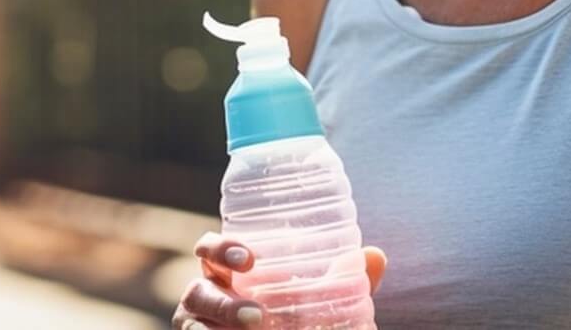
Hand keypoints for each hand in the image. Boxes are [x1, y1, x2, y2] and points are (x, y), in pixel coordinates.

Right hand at [172, 231, 386, 328]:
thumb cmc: (291, 316)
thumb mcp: (316, 301)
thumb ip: (343, 282)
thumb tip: (375, 256)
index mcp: (227, 272)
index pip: (208, 249)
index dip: (219, 248)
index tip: (249, 258)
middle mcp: (206, 297)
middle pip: (198, 291)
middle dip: (222, 302)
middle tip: (257, 314)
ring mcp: (199, 327)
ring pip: (195, 326)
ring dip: (222, 325)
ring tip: (254, 329)